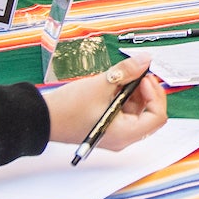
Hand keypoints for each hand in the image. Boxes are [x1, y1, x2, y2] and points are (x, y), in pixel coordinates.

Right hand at [46, 54, 167, 152]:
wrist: (41, 118)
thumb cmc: (66, 110)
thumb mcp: (100, 85)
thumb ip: (126, 72)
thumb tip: (145, 60)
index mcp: (124, 134)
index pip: (157, 116)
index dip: (155, 94)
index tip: (144, 77)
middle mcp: (122, 137)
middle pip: (149, 113)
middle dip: (145, 91)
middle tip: (137, 73)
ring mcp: (114, 132)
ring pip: (137, 110)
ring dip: (134, 91)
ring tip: (119, 77)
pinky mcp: (106, 125)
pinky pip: (123, 110)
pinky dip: (122, 96)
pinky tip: (112, 84)